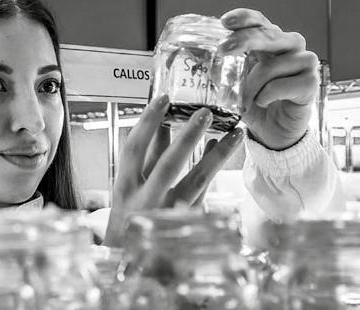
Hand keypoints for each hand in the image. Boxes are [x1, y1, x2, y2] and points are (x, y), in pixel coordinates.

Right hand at [103, 96, 244, 246]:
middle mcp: (145, 201)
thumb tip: (162, 125)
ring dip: (217, 155)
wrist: (124, 261)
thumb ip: (146, 158)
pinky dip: (216, 172)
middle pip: (168, 164)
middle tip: (205, 113)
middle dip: (187, 137)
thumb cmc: (128, 217)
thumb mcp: (129, 187)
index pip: (134, 149)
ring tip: (234, 132)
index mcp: (125, 188)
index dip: (147, 122)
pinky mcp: (187, 225)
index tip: (162, 98)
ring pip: (197, 181)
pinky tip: (222, 150)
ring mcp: (168, 215)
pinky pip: (207, 195)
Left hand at [220, 9, 319, 150]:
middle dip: (244, 40)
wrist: (275, 132)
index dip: (244, 18)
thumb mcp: (235, 82)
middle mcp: (291, 46)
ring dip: (252, 85)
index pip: (259, 21)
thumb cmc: (257, 102)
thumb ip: (222, 68)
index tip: (225, 22)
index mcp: (271, 41)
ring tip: (246, 100)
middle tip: (223, 49)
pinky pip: (283, 85)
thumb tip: (196, 59)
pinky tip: (263, 102)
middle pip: (268, 35)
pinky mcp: (311, 83)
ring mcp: (304, 63)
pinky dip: (267, 95)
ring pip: (272, 66)